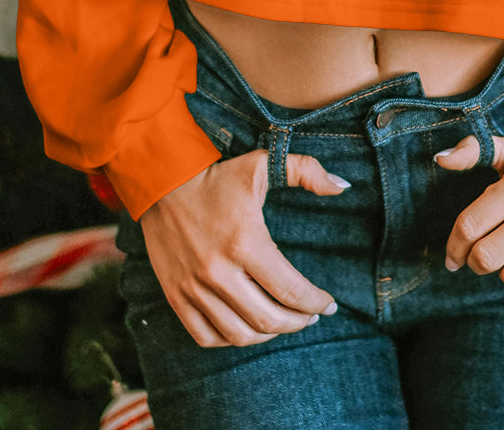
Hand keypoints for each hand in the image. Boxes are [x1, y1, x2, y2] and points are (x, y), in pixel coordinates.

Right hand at [140, 148, 347, 346]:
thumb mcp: (262, 164)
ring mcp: (194, 288)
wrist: (161, 181)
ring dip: (268, 334)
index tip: (330, 306)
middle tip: (311, 316)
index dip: (316, 303)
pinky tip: (248, 327)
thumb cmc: (217, 175)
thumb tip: (342, 186)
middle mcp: (218, 271)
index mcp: (245, 241)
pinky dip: (231, 340)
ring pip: (239, 334)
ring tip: (283, 322)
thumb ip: (306, 171)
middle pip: (269, 319)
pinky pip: (206, 337)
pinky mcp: (175, 297)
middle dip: (298, 322)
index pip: (291, 290)